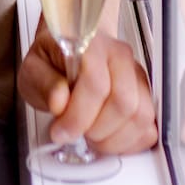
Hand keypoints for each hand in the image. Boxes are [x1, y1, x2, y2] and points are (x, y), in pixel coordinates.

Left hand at [18, 18, 158, 153]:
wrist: (75, 41)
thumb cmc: (56, 57)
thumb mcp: (35, 67)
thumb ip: (44, 83)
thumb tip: (60, 102)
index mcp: (92, 45)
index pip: (96, 85)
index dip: (78, 116)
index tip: (61, 132)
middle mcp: (119, 57)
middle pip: (123, 103)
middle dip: (97, 130)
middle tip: (78, 134)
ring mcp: (136, 75)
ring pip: (141, 116)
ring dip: (114, 139)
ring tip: (93, 137)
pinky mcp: (145, 93)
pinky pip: (150, 126)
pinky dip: (131, 142)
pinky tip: (110, 140)